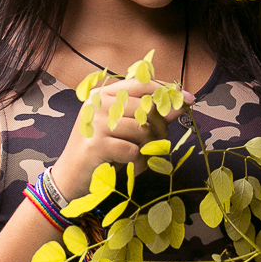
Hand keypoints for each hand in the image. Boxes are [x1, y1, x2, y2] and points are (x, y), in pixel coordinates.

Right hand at [53, 77, 193, 199]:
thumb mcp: (126, 130)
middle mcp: (98, 103)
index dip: (167, 90)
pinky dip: (138, 163)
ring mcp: (95, 122)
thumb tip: (181, 103)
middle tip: (157, 145)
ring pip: (143, 130)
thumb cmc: (101, 152)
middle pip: (147, 108)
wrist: (70, 178)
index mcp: (104, 94)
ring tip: (140, 158)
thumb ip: (151, 115)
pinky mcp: (96, 144)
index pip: (141, 83)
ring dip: (149, 149)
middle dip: (160, 129)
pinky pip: (133, 150)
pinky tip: (129, 167)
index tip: (189, 98)